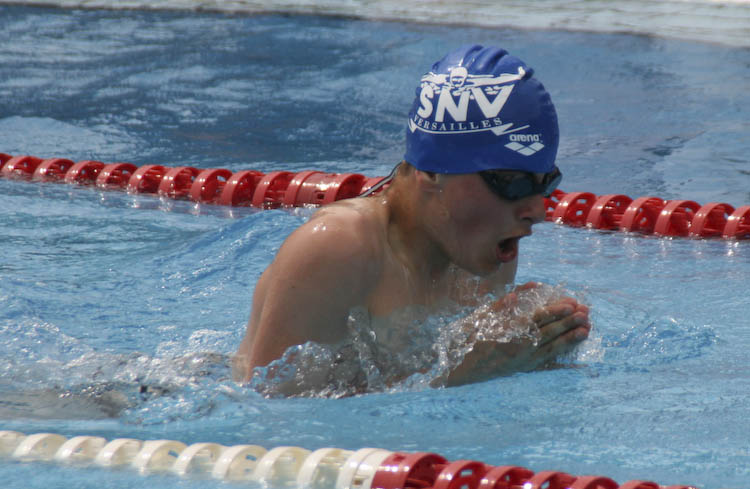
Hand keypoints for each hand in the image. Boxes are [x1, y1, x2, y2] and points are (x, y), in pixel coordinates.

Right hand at [443, 282, 590, 385]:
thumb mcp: (480, 318)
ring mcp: (523, 361)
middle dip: (569, 322)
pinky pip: (548, 361)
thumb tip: (525, 291)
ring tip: (587, 329)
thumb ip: (503, 303)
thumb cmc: (467, 340)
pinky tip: (573, 350)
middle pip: (549, 332)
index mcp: (508, 332)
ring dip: (570, 338)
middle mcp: (519, 348)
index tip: (570, 304)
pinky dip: (562, 355)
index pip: (537, 319)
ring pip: (552, 348)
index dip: (555, 311)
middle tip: (586, 312)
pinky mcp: (524, 368)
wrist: (459, 370)